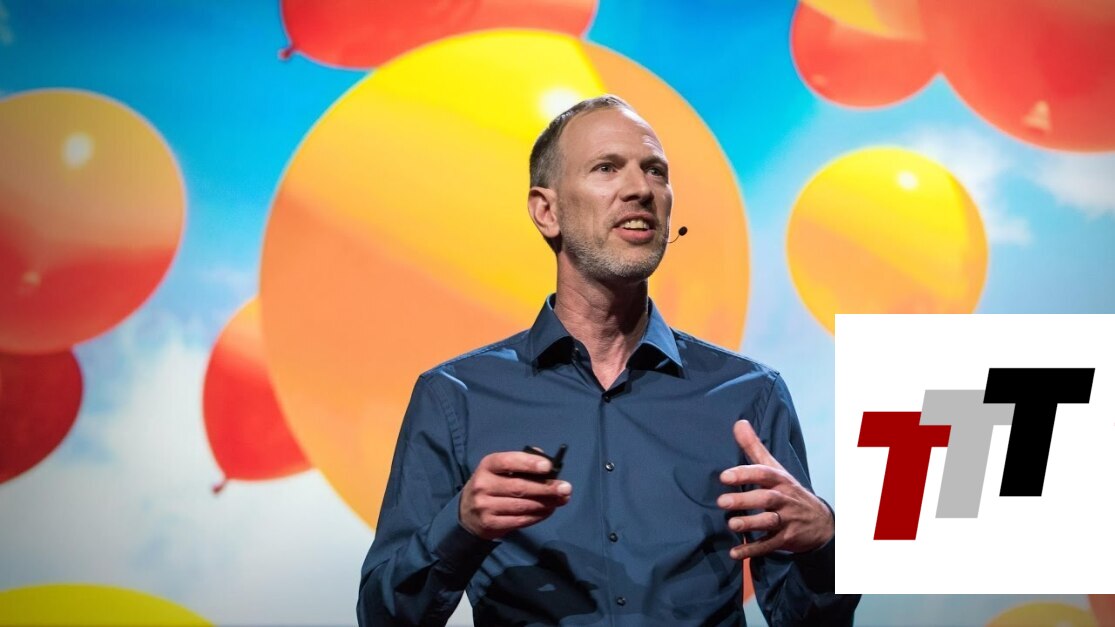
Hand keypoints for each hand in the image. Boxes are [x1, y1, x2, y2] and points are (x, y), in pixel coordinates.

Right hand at [459, 451, 572, 539]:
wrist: (466, 513)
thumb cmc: (491, 485)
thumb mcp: (498, 470)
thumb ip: (520, 462)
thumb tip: (546, 459)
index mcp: (487, 466)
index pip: (508, 462)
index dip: (529, 463)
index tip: (549, 466)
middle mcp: (483, 485)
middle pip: (519, 487)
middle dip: (546, 488)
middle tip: (566, 488)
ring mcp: (485, 506)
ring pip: (522, 506)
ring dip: (546, 503)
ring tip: (561, 500)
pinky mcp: (491, 524)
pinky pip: (520, 521)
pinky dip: (538, 516)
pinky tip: (549, 511)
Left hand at [718, 420, 833, 559]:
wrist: (821, 521)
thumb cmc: (789, 490)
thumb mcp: (775, 468)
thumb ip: (754, 447)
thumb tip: (738, 422)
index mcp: (779, 480)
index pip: (763, 474)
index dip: (745, 474)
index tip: (724, 476)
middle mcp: (783, 499)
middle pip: (765, 498)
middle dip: (745, 500)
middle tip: (722, 502)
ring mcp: (786, 520)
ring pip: (769, 522)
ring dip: (750, 524)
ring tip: (731, 525)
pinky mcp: (786, 539)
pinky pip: (769, 545)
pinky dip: (753, 551)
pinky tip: (735, 553)